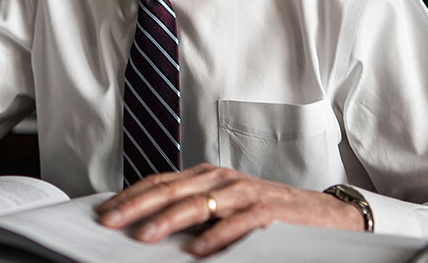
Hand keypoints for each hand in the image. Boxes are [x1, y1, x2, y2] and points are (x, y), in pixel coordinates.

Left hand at [96, 163, 364, 256]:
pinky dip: (215, 237)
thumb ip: (193, 211)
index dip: (131, 196)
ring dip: (168, 221)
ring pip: (198, 204)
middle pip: (171, 190)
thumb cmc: (269, 212)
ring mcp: (244, 193)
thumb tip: (148, 226)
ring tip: (144, 236)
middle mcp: (222, 179)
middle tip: (111, 222)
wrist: (321, 214)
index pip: (160, 182)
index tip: (105, 211)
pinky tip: (196, 251)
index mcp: (207, 176)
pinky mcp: (266, 211)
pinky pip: (236, 224)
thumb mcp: (224, 206)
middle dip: (137, 207)